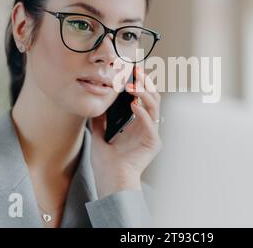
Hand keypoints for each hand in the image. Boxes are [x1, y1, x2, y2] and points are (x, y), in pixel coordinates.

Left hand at [89, 66, 162, 198]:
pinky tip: (134, 105)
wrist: (109, 181)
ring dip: (144, 94)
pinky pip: (150, 124)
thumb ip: (101, 119)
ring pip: (154, 107)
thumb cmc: (106, 163)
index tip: (131, 71)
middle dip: (145, 83)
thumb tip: (98, 102)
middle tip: (136, 71)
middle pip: (152, 98)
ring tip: (132, 86)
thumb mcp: (100, 134)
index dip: (139, 83)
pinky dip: (143, 113)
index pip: (142, 98)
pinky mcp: (153, 143)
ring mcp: (151, 134)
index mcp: (137, 124)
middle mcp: (147, 127)